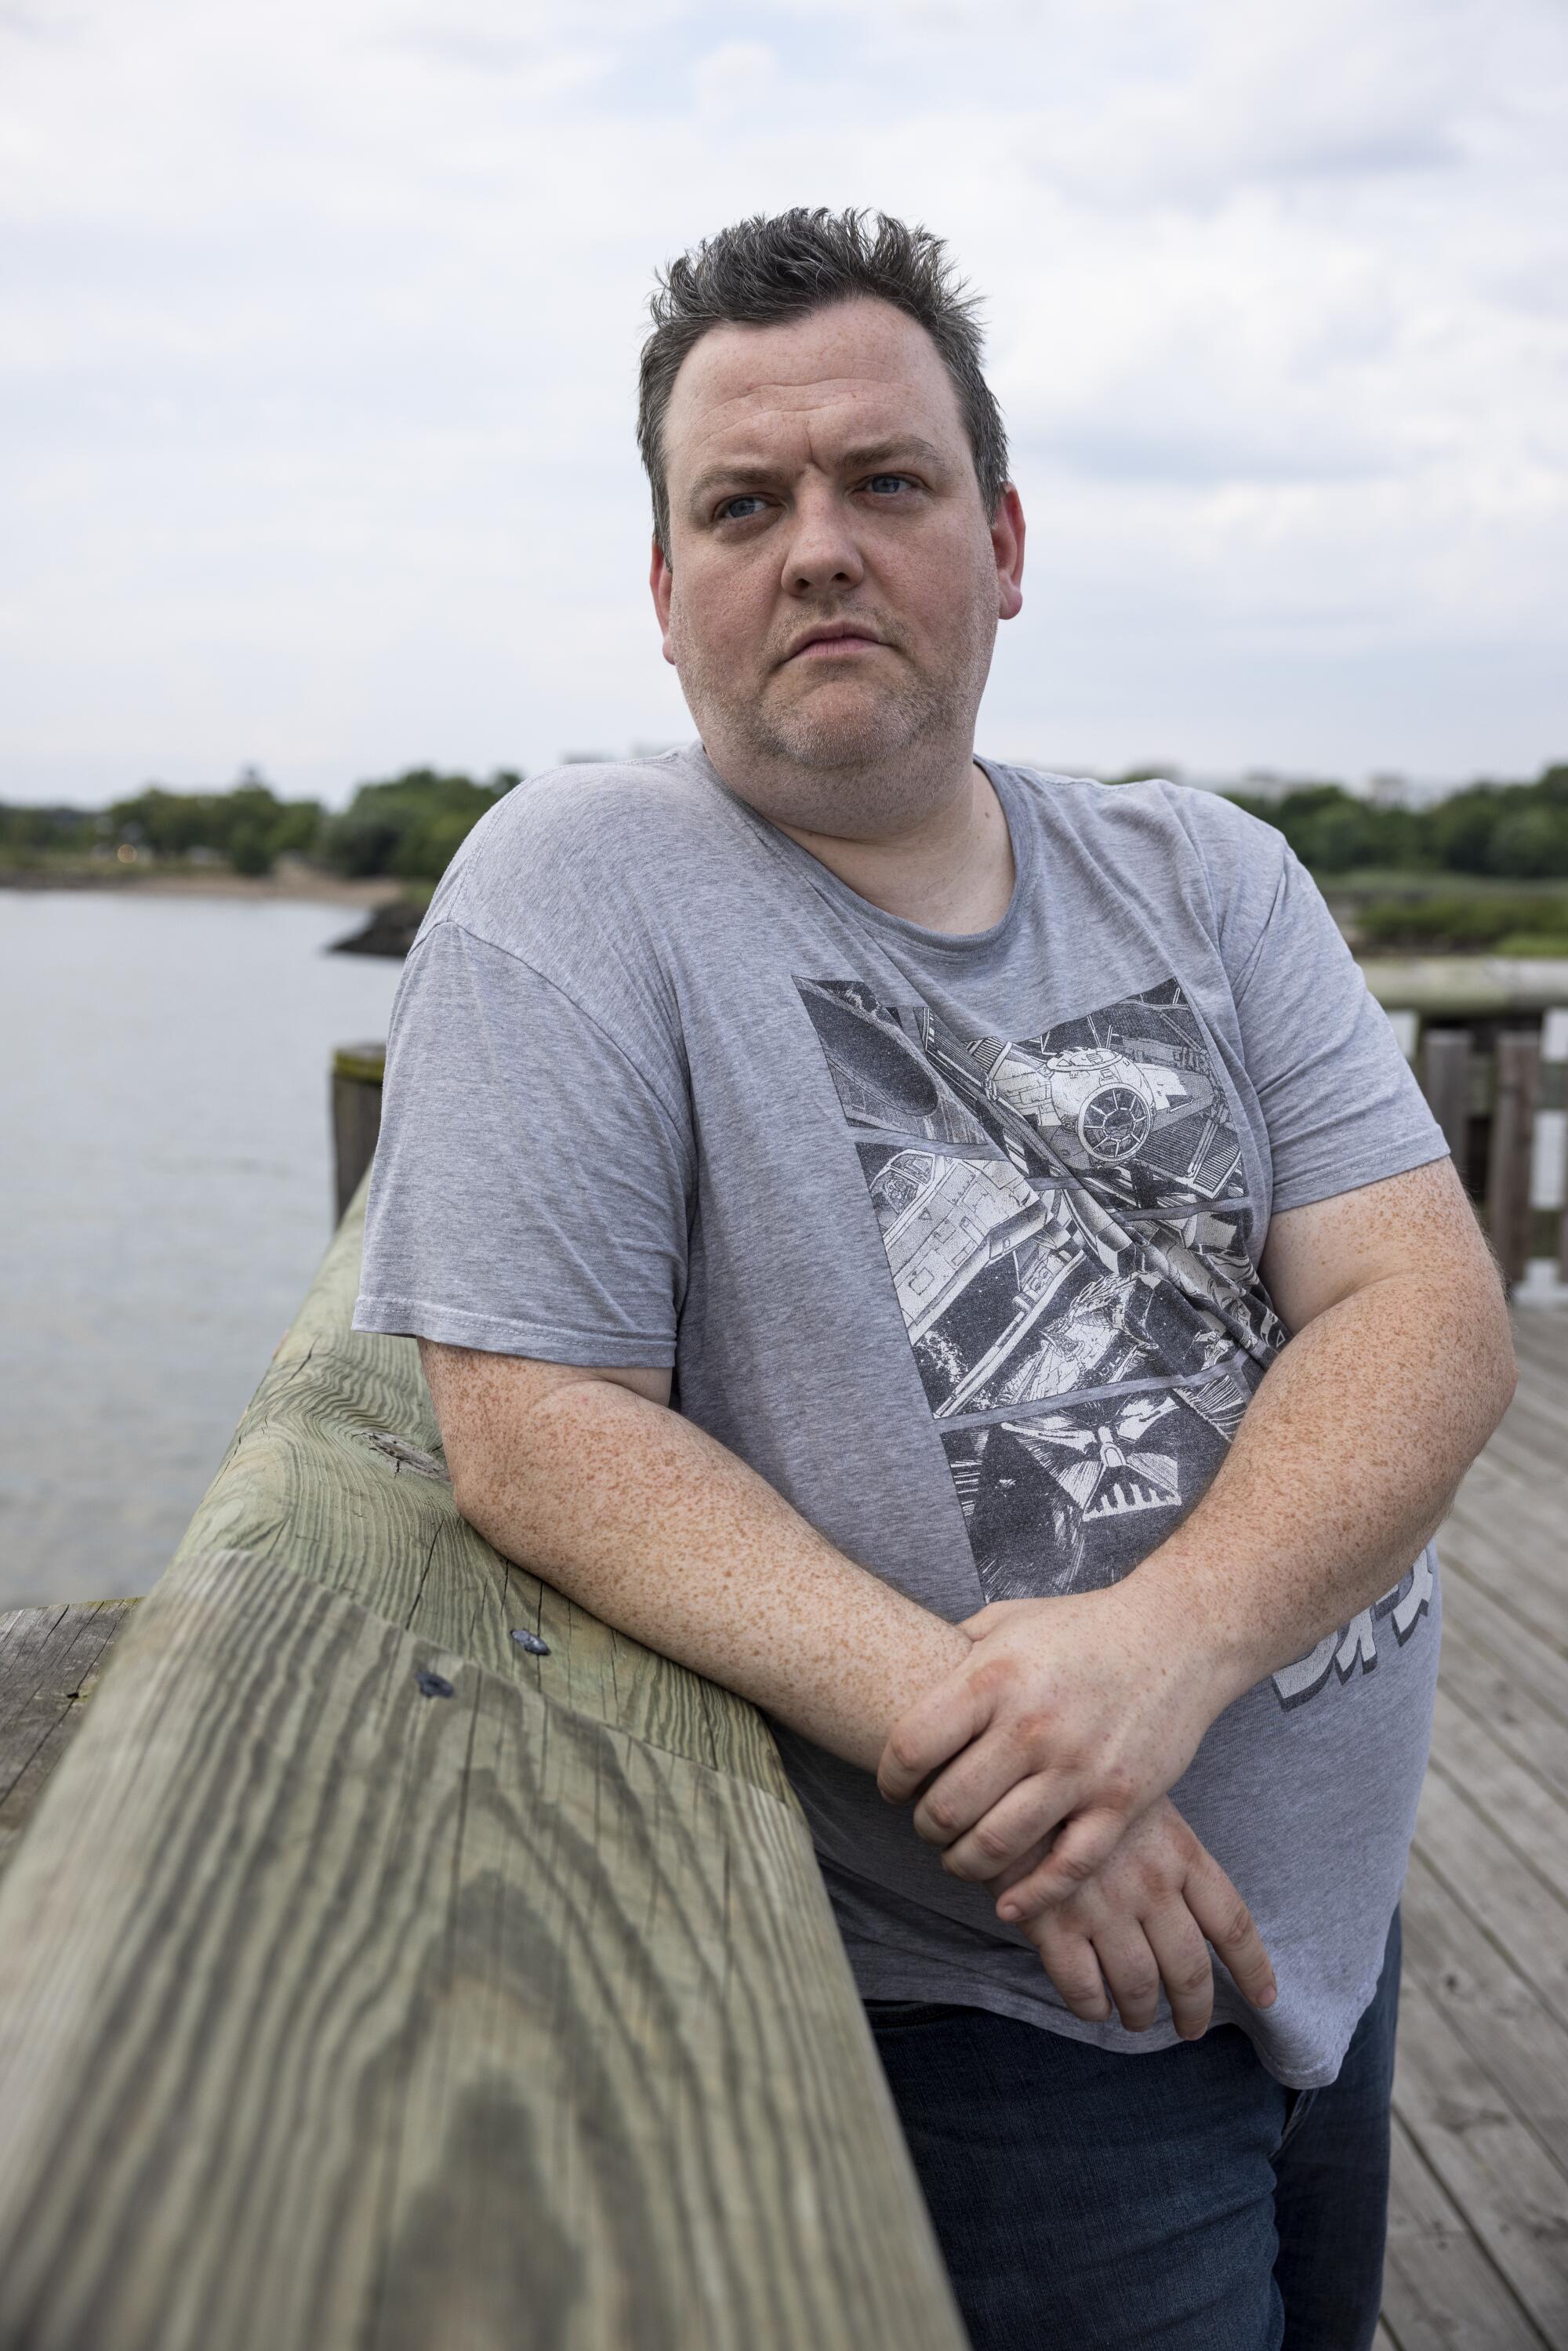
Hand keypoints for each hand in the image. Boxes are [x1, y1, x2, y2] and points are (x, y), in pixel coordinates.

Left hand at [876, 1586, 1234, 1911]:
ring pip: (997, 1845)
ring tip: (959, 1857)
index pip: (912, 1747)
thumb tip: (907, 1677)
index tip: (894, 1787)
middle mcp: (1031, 1727)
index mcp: (993, 1678)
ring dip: (965, 1863)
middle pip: (947, 1807)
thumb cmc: (1082, 1627)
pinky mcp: (1121, 1801)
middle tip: (927, 1825)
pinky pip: (1067, 1868)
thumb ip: (956, 1652)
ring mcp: (1079, 1769)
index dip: (890, 1778)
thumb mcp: (1007, 1620)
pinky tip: (1009, 1903)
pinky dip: (1031, 1895)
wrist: (1174, 1634)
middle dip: (925, 1827)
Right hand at [989, 1798, 1276, 2037]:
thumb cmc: (1077, 1775)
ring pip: (1138, 1987)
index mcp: (1179, 1852)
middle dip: (1194, 2008)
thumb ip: (1165, 1850)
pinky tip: (1093, 2005)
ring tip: (1136, 2019)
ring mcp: (1102, 1906)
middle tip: (1190, 2027)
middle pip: (1189, 1970)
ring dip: (1140, 2014)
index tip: (1264, 1998)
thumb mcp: (1139, 1797)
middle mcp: (1149, 1886)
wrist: (1009, 1764)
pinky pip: (1082, 1988)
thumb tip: (1187, 1903)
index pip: (1231, 1923)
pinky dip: (1092, 2006)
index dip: (1251, 1967)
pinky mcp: (1051, 1921)